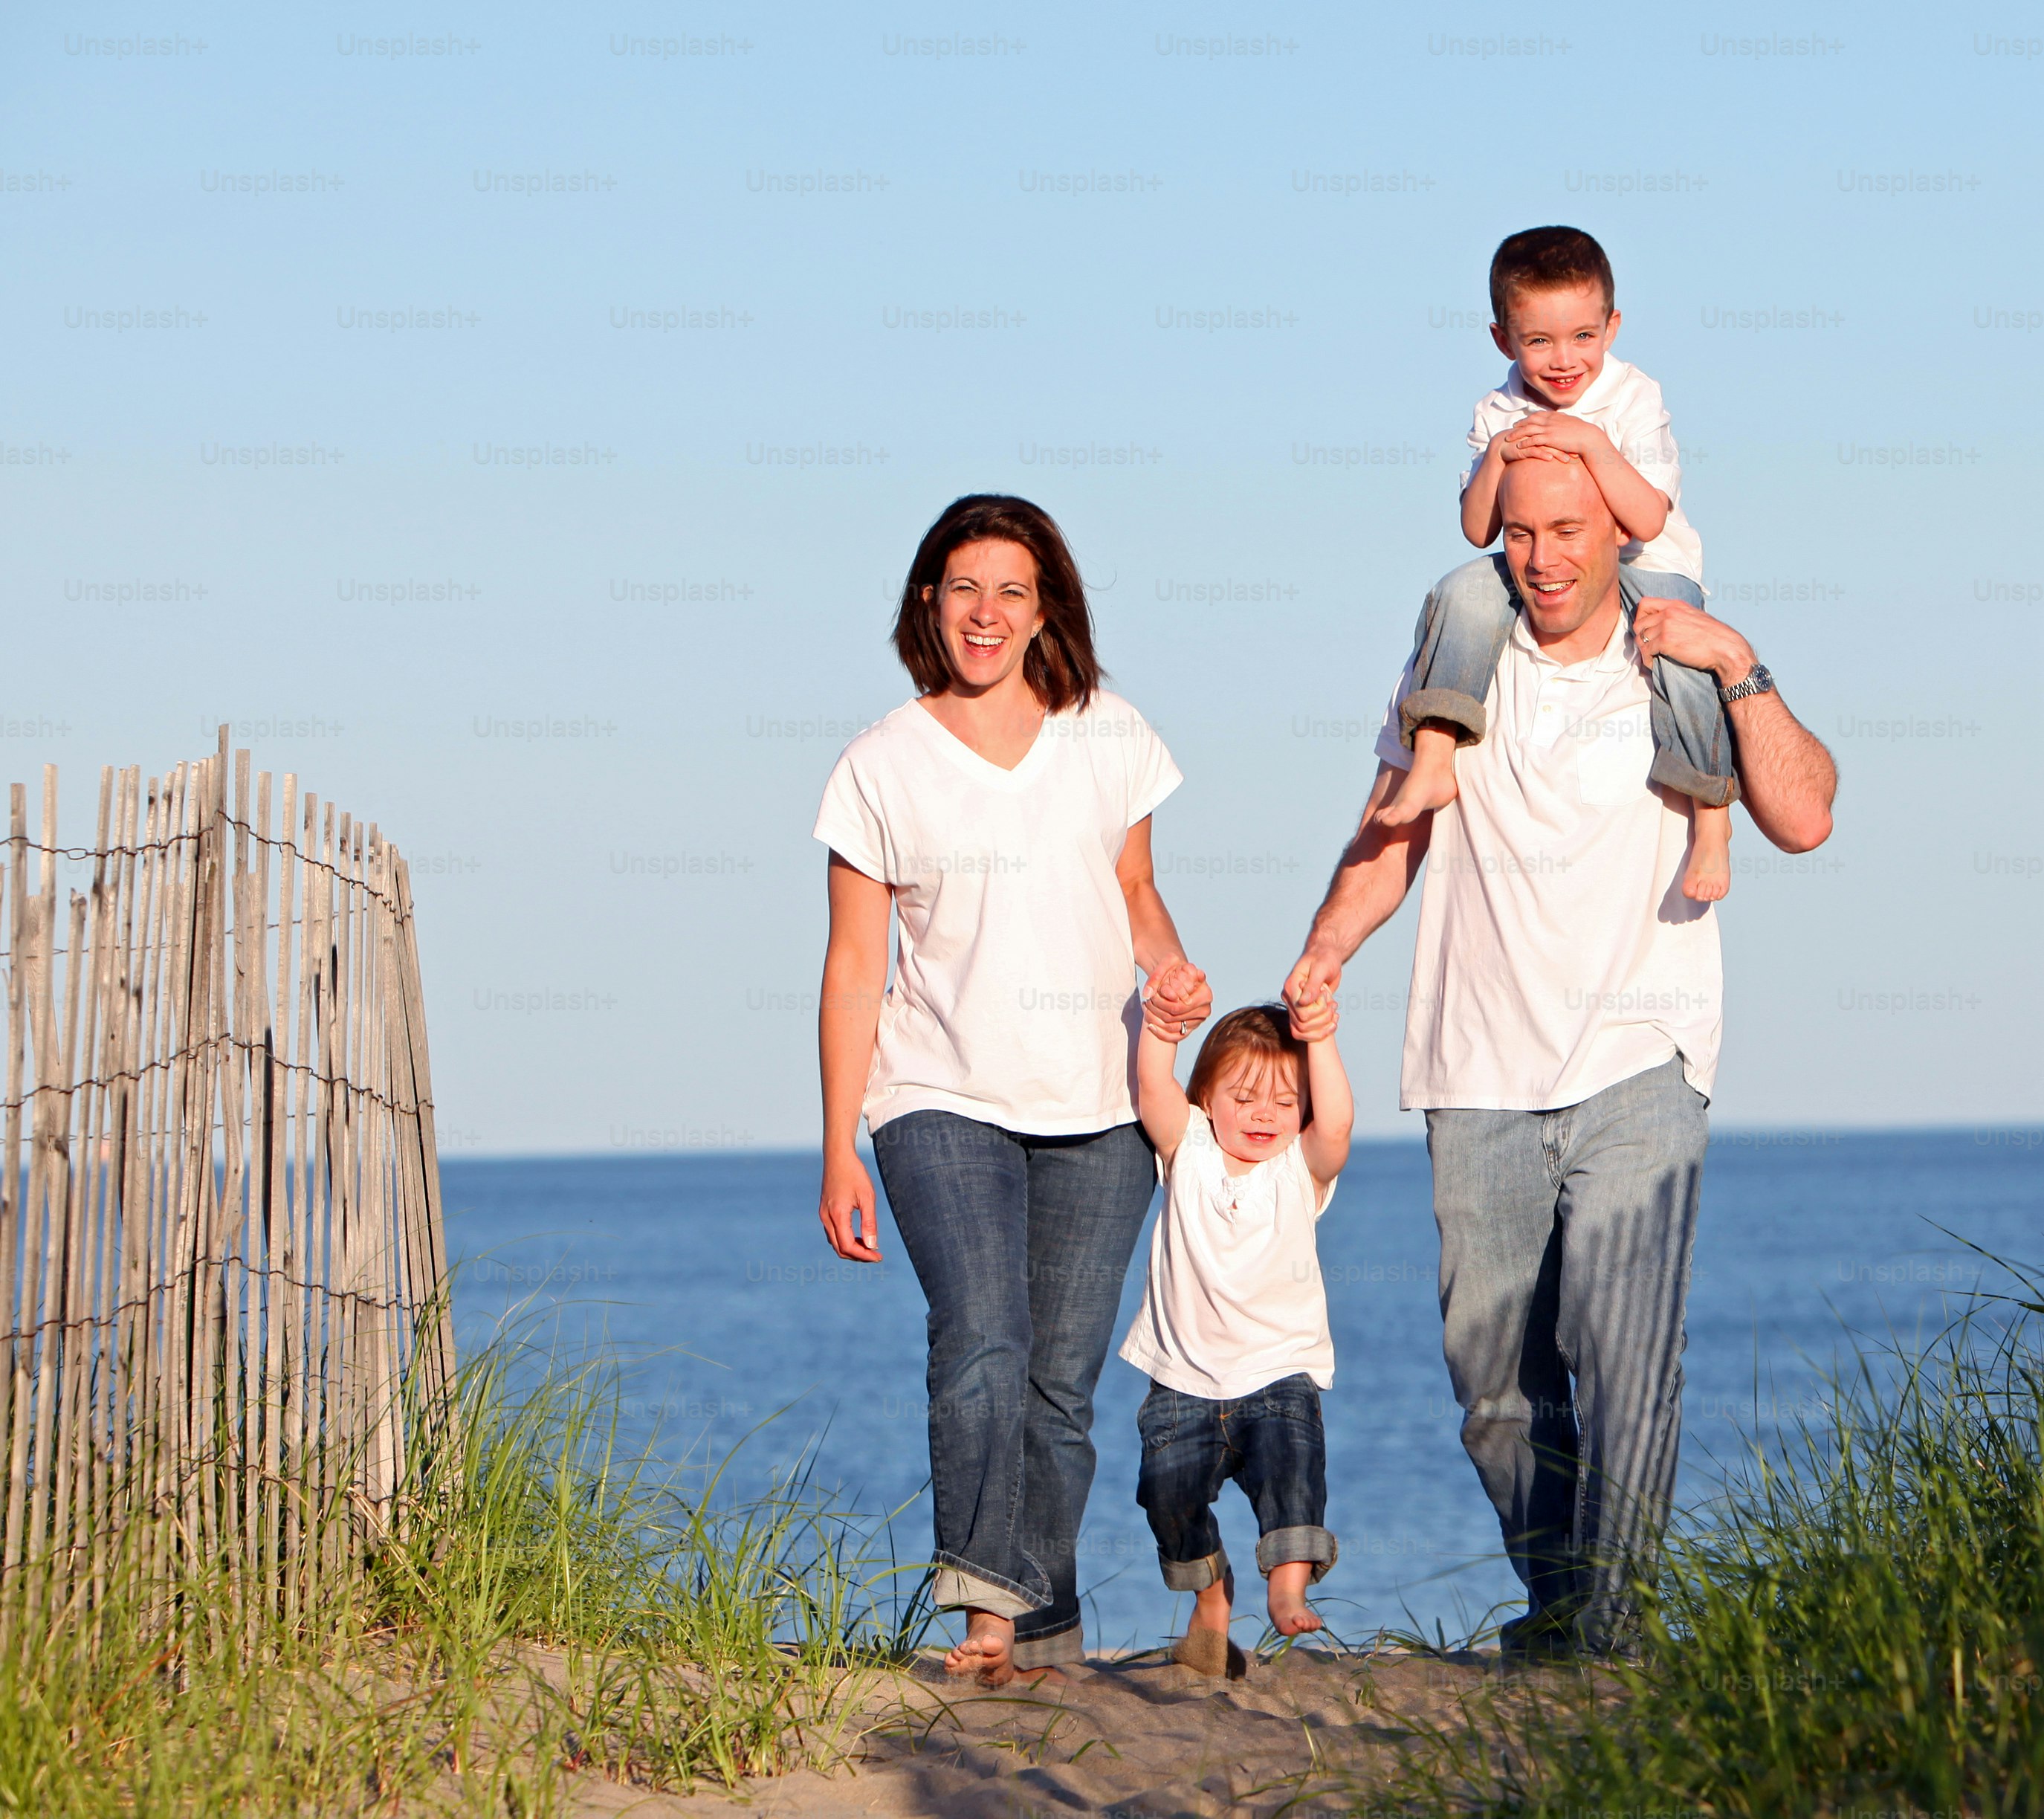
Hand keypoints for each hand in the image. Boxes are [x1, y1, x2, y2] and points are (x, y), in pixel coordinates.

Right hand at [819, 1148, 881, 1261]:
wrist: (838, 1157)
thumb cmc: (855, 1174)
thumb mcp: (867, 1197)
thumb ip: (869, 1222)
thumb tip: (872, 1246)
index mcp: (837, 1216)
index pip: (848, 1246)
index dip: (864, 1255)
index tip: (879, 1257)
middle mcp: (826, 1218)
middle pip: (840, 1248)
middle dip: (858, 1256)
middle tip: (876, 1256)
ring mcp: (823, 1215)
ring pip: (835, 1242)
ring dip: (851, 1249)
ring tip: (869, 1247)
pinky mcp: (824, 1211)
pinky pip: (833, 1233)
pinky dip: (845, 1240)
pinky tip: (858, 1237)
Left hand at [1144, 959, 1210, 1039]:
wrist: (1180, 975)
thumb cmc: (1176, 968)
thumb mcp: (1166, 964)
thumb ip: (1156, 976)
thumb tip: (1147, 993)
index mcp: (1205, 994)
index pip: (1180, 1006)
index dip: (1161, 1003)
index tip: (1150, 998)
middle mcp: (1205, 1009)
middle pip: (1175, 1017)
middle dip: (1156, 1011)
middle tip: (1145, 1003)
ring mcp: (1198, 1021)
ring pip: (1173, 1027)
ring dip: (1156, 1021)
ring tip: (1146, 1010)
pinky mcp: (1191, 1028)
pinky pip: (1176, 1037)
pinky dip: (1161, 1034)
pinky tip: (1150, 1026)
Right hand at [1283, 950, 1342, 1026]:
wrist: (1326, 956)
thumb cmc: (1324, 958)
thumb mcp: (1321, 968)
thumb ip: (1312, 986)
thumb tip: (1303, 1003)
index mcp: (1290, 988)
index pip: (1302, 1012)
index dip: (1319, 1009)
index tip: (1327, 995)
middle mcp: (1290, 999)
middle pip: (1303, 1024)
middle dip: (1323, 1017)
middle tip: (1333, 1004)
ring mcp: (1295, 1007)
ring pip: (1303, 1031)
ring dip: (1323, 1025)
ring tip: (1335, 1012)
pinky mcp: (1304, 1012)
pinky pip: (1307, 1032)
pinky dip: (1322, 1030)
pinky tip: (1334, 1021)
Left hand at [1506, 412, 1605, 462]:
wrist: (1588, 437)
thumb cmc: (1583, 432)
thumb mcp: (1572, 423)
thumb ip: (1565, 422)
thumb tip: (1564, 422)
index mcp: (1555, 416)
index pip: (1538, 414)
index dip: (1529, 417)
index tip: (1522, 420)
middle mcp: (1550, 420)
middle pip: (1530, 420)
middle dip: (1520, 424)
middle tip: (1512, 427)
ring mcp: (1549, 429)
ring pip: (1528, 429)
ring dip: (1517, 433)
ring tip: (1509, 438)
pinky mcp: (1550, 438)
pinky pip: (1533, 439)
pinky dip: (1525, 442)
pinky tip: (1519, 446)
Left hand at [1630, 596, 1755, 688]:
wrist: (1725, 648)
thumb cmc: (1714, 637)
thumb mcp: (1695, 616)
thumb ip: (1678, 616)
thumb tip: (1665, 624)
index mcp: (1676, 605)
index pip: (1644, 603)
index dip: (1640, 617)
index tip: (1645, 628)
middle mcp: (1668, 613)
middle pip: (1638, 623)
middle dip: (1640, 636)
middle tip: (1647, 647)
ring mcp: (1666, 626)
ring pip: (1640, 638)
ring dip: (1643, 650)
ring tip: (1651, 657)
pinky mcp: (1665, 641)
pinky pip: (1646, 652)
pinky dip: (1647, 660)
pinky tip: (1654, 663)